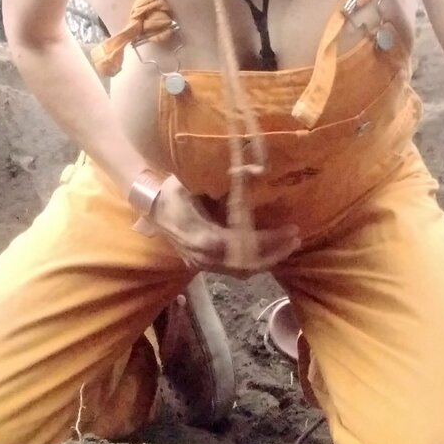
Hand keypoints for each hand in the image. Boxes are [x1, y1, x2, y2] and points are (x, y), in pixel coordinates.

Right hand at [149, 174, 300, 277]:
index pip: (244, 246)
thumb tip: (254, 172)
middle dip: (274, 255)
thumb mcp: (196, 181)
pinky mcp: (200, 263)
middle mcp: (203, 257)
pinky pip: (231, 269)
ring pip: (239, 272)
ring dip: (265, 260)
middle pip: (246, 267)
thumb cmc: (172, 189)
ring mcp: (200, 263)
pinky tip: (266, 249)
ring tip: (286, 244)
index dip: (270, 241)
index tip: (291, 230)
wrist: (148, 202)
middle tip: (295, 239)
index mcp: (203, 237)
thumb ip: (224, 182)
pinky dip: (252, 261)